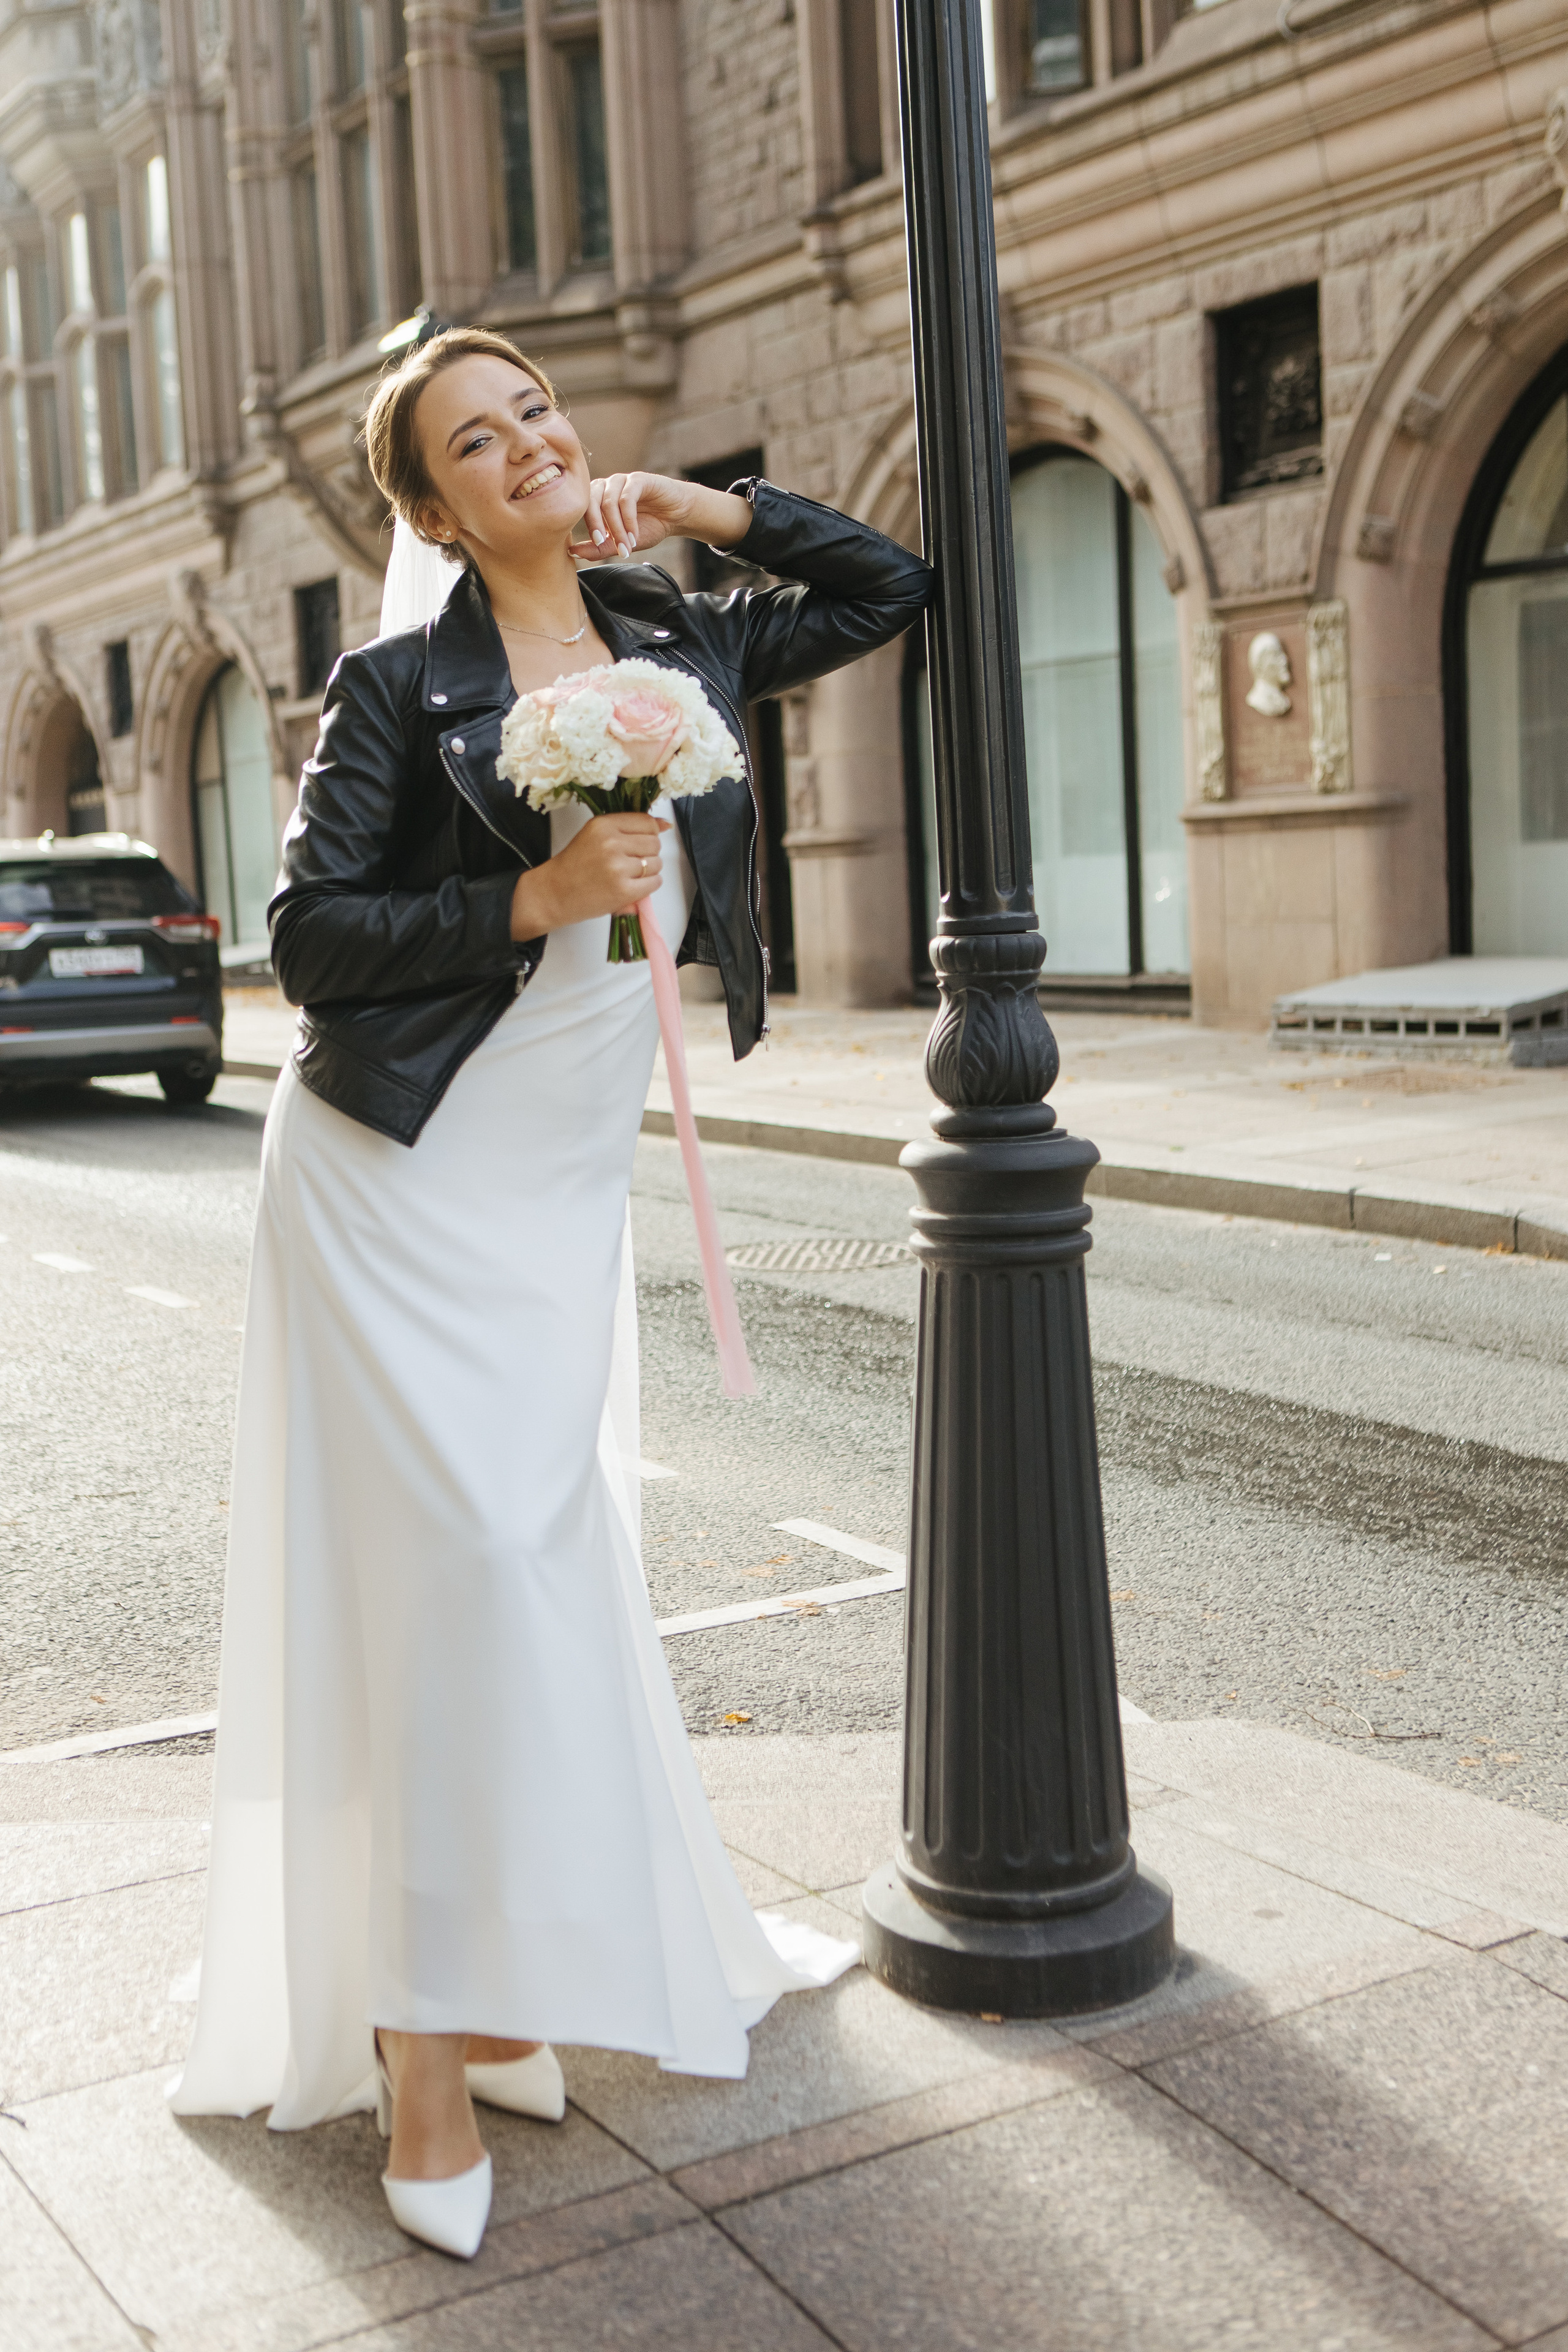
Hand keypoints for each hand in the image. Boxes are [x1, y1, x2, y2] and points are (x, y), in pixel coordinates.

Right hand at [510, 812, 669, 939]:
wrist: (554, 893)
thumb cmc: (574, 865)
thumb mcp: (595, 835)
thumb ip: (627, 827)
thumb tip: (665, 824)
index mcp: (603, 825)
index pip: (646, 822)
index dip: (649, 832)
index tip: (641, 841)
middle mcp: (611, 843)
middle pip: (654, 843)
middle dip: (648, 853)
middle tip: (631, 861)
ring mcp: (618, 868)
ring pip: (656, 864)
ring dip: (649, 870)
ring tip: (629, 874)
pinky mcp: (623, 891)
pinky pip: (654, 883)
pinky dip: (648, 885)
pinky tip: (632, 885)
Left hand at [569, 473, 751, 563]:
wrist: (676, 516)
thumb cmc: (648, 527)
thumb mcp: (622, 543)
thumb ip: (599, 548)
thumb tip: (573, 552)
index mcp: (596, 499)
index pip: (581, 509)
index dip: (586, 527)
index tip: (595, 545)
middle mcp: (606, 487)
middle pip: (590, 501)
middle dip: (595, 525)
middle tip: (603, 543)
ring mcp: (622, 482)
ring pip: (608, 501)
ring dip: (616, 527)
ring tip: (626, 545)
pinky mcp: (638, 479)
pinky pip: (627, 498)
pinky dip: (629, 519)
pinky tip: (635, 535)